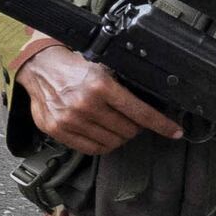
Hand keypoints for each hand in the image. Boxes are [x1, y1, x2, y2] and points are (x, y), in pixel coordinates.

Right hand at [16, 35, 179, 156]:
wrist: (40, 68)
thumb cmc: (74, 66)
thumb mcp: (102, 66)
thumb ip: (121, 85)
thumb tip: (148, 104)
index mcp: (101, 85)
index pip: (140, 112)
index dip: (161, 124)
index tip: (174, 132)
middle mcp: (86, 104)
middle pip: (128, 131)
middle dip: (136, 128)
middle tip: (132, 121)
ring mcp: (71, 120)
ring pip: (112, 142)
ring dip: (120, 137)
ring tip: (116, 127)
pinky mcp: (59, 130)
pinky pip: (92, 149)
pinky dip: (103, 145)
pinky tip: (103, 135)